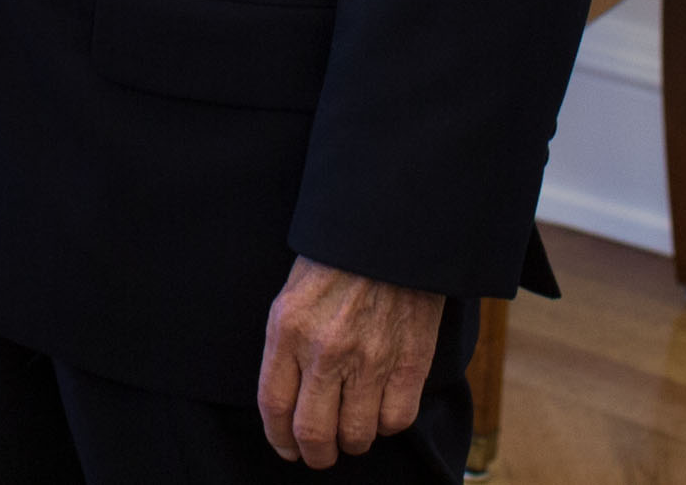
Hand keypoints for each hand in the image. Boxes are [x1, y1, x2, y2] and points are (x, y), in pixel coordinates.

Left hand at [255, 259, 440, 466]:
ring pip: (356, 434)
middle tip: (320, 454)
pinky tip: (383, 409)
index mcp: (289, 328)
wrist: (392, 230)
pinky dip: (388, 424)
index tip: (286, 447)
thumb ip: (287, 347)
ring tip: (353, 431)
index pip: (274, 406)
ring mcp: (370, 357)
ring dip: (352, 442)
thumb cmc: (338, 260)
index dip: (279, 438)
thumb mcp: (294, 294)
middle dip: (315, 454)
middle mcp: (325, 349)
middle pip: (313, 432)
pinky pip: (397, 419)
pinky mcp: (410, 360)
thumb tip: (288, 403)